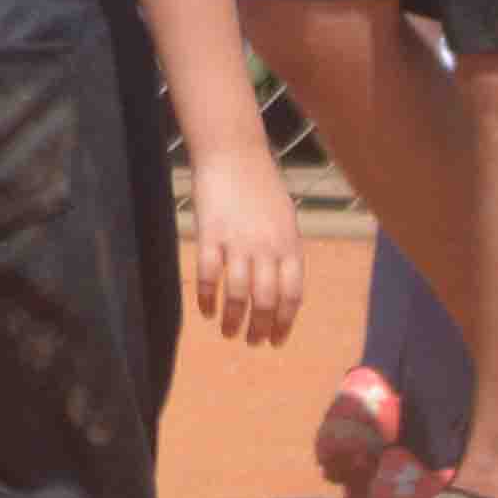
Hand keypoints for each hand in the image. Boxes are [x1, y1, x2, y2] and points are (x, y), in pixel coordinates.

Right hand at [185, 147, 305, 349]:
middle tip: (251, 342)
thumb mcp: (286, 220)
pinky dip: (207, 297)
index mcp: (290, 246)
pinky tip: (205, 310)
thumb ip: (286, 252)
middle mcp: (267, 248)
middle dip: (259, 328)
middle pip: (265, 300)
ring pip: (238, 293)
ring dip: (233, 319)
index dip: (284, 322)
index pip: (291, 295)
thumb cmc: (261, 187)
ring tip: (228, 333)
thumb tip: (283, 286)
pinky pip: (208, 275)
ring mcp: (238, 242)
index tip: (276, 340)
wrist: (234, 155)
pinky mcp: (210, 235)